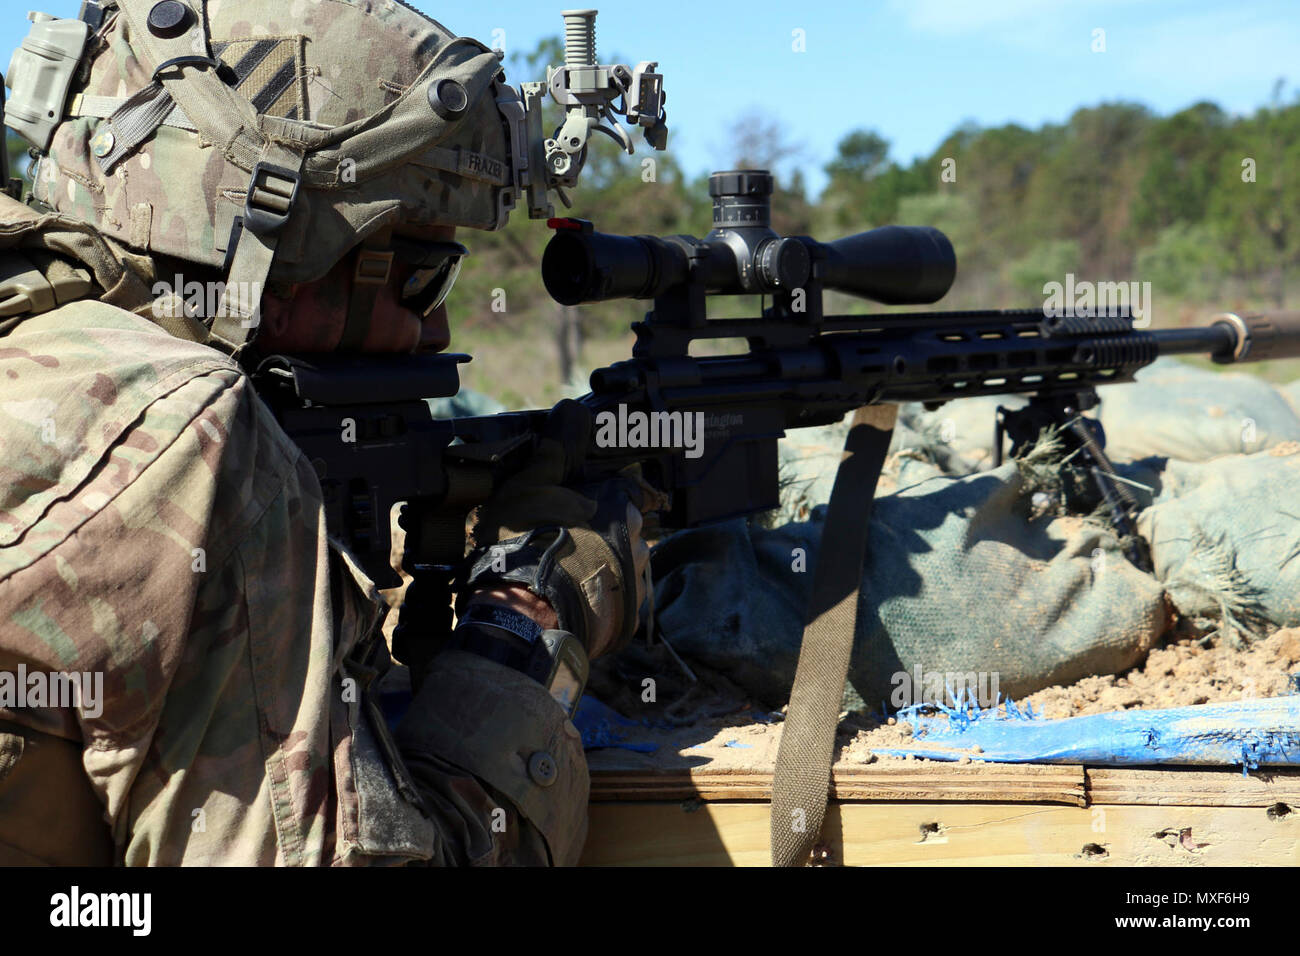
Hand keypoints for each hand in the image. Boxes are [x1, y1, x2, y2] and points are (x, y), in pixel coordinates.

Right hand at [462, 402, 663, 658]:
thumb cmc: (524, 544)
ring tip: (566, 575)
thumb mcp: (530, 484)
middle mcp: (640, 539)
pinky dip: (604, 597)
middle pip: (625, 529)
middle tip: (565, 544)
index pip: (630, 490)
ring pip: (624, 564)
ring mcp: (638, 579)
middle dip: (601, 534)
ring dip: (603, 566)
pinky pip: (622, 598)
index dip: (606, 497)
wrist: (523, 613)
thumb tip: (569, 411)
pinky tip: (577, 597)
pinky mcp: (633, 613)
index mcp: (620, 504)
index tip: (587, 508)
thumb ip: (555, 450)